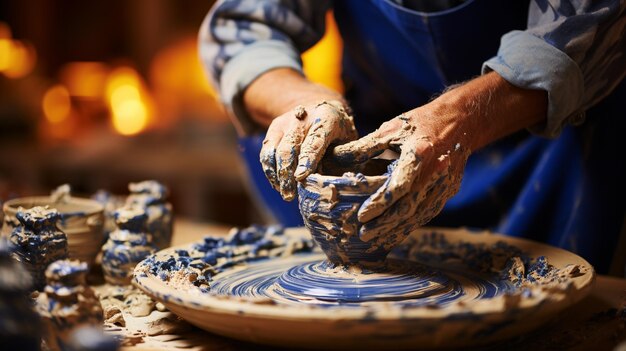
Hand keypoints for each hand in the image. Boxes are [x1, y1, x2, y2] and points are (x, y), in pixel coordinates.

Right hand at [260, 100, 356, 200]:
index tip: (301, 177)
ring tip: (284, 193)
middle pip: (290, 147)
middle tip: (290, 196)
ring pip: (275, 150)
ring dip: (277, 175)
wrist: (319, 108)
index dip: (308, 159)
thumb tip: (335, 182)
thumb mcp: (348, 141)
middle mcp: (303, 117)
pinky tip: (278, 184)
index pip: (315, 140)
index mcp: (327, 117)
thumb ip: (344, 158)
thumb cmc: (338, 132)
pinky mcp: (274, 128)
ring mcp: (286, 122)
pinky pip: (267, 151)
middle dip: (287, 173)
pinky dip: (270, 170)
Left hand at [333, 106, 469, 241]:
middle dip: (385, 223)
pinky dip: (410, 223)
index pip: (399, 185)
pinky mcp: (448, 191)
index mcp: (420, 153)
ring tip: (374, 236)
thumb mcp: (391, 129)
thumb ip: (365, 147)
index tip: (362, 216)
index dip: (380, 203)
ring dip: (396, 228)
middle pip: (409, 206)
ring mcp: (445, 184)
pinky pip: (427, 212)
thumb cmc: (420, 123)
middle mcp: (435, 172)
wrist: (460, 122)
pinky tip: (394, 230)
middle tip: (363, 234)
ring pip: (419, 214)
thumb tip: (336, 157)